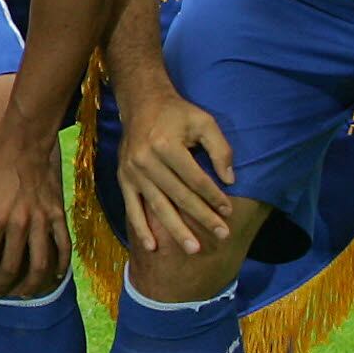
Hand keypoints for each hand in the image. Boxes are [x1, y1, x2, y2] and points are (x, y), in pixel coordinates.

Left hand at [0, 125, 67, 295]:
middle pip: (14, 266)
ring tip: (25, 294)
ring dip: (33, 284)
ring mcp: (43, 221)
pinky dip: (62, 265)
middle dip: (4, 284)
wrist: (22, 147)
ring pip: (42, 263)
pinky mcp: (58, 216)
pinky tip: (55, 277)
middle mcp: (20, 223)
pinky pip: (64, 246)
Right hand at [114, 90, 234, 255]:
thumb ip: (220, 149)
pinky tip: (152, 247)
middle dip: (203, 217)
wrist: (140, 104)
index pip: (195, 179)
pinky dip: (141, 228)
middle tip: (222, 235)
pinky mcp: (124, 179)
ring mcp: (132, 172)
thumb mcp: (204, 122)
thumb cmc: (177, 114)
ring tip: (193, 249)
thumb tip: (229, 180)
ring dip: (176, 229)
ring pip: (158, 207)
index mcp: (166, 145)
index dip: (214, 197)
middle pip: (179, 196)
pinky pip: (132, 208)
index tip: (229, 211)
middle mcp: (146, 161)